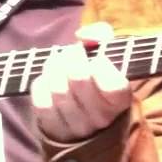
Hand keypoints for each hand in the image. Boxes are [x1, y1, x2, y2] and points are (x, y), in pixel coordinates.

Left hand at [30, 22, 131, 141]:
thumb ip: (102, 35)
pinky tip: (49, 79)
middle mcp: (101, 117)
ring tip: (59, 62)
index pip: (112, 84)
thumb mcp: (111, 54)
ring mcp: (76, 125)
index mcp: (121, 100)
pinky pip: (41, 100)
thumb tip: (82, 35)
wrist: (88, 116)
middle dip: (72, 56)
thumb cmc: (102, 78)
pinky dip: (42, 83)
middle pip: (78, 78)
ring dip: (54, 68)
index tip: (97, 56)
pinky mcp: (53, 127)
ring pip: (58, 89)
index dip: (100, 63)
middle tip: (73, 52)